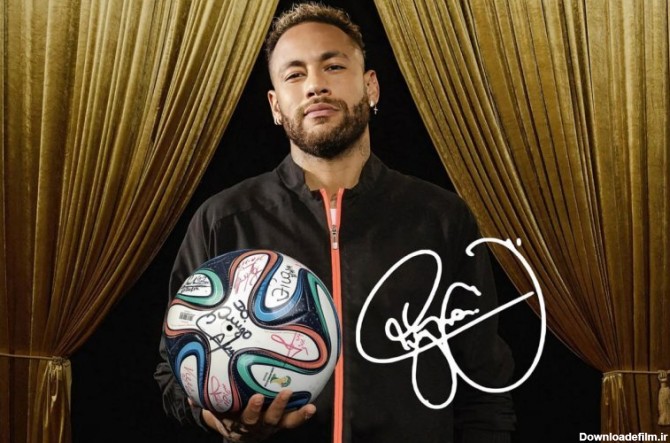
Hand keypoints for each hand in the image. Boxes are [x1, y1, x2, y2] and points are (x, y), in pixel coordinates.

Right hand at [196, 390, 315, 441]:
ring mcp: (272, 425)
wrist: (237, 436)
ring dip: (296, 413)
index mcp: (242, 424)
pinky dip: (303, 415)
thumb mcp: (214, 414)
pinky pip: (293, 421)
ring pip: (284, 421)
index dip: (253, 409)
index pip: (248, 418)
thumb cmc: (225, 416)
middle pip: (269, 418)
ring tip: (309, 405)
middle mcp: (259, 426)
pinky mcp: (282, 423)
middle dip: (277, 407)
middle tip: (285, 392)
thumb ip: (204, 405)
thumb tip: (189, 396)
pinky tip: (312, 407)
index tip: (257, 397)